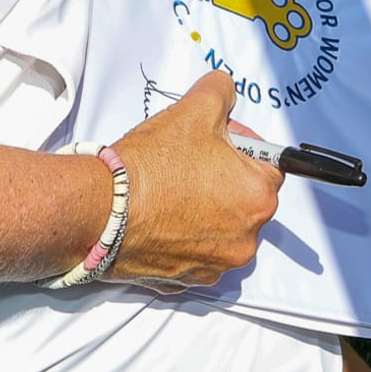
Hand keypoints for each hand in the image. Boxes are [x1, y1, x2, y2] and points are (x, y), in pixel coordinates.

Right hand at [106, 72, 283, 284]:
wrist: (101, 208)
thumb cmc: (151, 166)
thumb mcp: (196, 107)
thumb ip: (222, 91)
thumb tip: (225, 90)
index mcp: (257, 197)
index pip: (270, 163)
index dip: (242, 145)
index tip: (218, 140)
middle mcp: (244, 239)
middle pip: (245, 197)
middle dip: (224, 178)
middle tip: (191, 161)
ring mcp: (213, 265)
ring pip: (220, 227)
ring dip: (204, 209)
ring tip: (172, 189)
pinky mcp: (183, 280)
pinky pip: (193, 251)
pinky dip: (181, 236)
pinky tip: (160, 215)